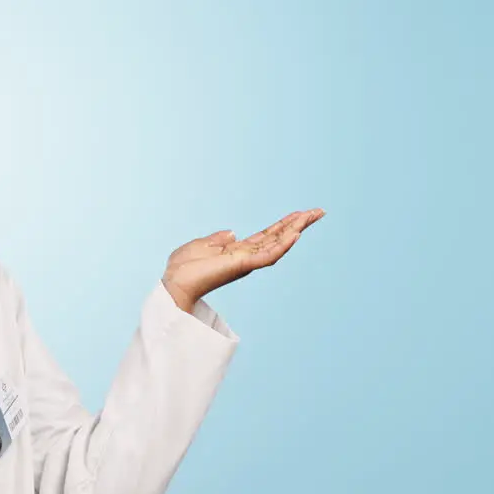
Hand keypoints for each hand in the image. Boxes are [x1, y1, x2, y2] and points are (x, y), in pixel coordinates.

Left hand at [161, 208, 324, 312]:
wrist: (175, 282)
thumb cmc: (184, 268)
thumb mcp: (201, 245)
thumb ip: (217, 239)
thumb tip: (232, 232)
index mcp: (238, 251)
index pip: (267, 235)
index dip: (284, 224)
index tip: (301, 213)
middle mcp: (247, 256)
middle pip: (278, 237)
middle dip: (298, 224)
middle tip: (319, 211)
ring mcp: (247, 262)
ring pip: (278, 244)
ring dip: (296, 229)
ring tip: (312, 215)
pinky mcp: (243, 266)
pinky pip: (268, 255)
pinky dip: (282, 245)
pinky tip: (296, 233)